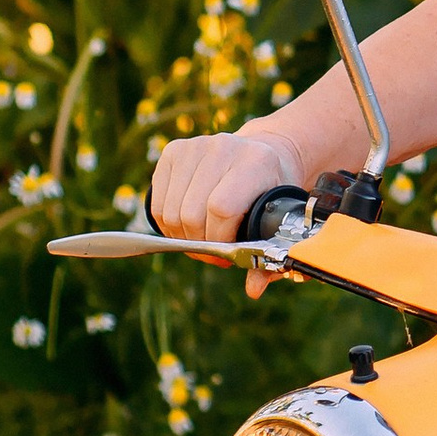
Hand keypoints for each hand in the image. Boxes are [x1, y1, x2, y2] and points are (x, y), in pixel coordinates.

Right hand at [148, 120, 308, 246]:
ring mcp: (195, 146)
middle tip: (214, 250)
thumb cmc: (271, 191)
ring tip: (203, 238)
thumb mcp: (279, 218)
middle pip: (191, 213)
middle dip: (200, 243)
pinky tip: (188, 225)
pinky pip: (158, 203)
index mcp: (256, 161)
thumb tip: (253, 289)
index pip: (221, 208)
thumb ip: (269, 254)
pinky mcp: (173, 150)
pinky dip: (168, 225)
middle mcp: (224, 147)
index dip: (218, 239)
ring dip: (183, 237)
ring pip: (171, 212)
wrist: (262, 152)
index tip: (227, 253)